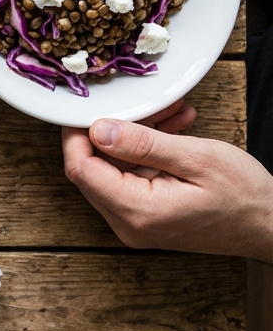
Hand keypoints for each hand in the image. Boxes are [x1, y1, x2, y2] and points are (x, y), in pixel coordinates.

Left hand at [62, 99, 272, 261]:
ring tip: (168, 112)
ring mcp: (137, 221)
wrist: (272, 226)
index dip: (76, 135)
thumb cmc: (245, 197)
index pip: (81, 169)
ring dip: (136, 136)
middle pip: (94, 168)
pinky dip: (148, 151)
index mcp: (137, 212)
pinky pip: (134, 176)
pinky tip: (173, 128)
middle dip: (112, 130)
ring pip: (115, 168)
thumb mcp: (196, 159)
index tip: (85, 107)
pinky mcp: (147, 215)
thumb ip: (142, 145)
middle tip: (140, 104)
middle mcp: (129, 223)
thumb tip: (97, 130)